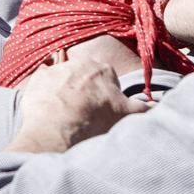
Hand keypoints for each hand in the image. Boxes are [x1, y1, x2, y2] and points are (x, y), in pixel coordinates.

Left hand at [9, 57, 140, 153]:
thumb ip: (144, 108)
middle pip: (84, 76)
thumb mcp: (127, 115)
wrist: (58, 130)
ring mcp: (56, 69)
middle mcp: (79, 62)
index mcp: (102, 68)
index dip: (106, 95)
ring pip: (63, 78)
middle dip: (84, 90)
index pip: (107, 78)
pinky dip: (45, 92)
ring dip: (64, 91)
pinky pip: (42, 82)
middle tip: (85, 113)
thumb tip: (156, 106)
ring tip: (65, 114)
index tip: (103, 110)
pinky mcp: (37, 79)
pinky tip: (48, 108)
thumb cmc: (95, 121)